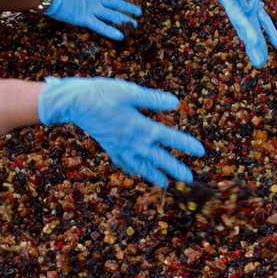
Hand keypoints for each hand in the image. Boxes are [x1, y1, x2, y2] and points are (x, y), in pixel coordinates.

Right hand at [37, 78, 204, 187]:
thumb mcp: (131, 92)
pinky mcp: (109, 146)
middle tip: (189, 180)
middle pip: (158, 158)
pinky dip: (132, 168)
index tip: (201, 152)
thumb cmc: (104, 94)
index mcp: (141, 127)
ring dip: (154, 175)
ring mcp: (120, 147)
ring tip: (165, 184)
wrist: (75, 103)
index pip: (169, 138)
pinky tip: (136, 171)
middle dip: (175, 169)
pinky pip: (124, 162)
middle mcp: (132, 142)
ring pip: (141, 165)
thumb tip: (176, 104)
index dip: (186, 144)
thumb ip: (154, 100)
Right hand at [45, 0, 141, 40]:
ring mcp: (92, 9)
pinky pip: (101, 26)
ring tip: (135, 24)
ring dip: (125, 19)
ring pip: (113, 14)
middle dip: (128, 8)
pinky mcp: (86, 19)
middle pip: (116, 3)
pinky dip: (111, 31)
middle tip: (139, 12)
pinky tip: (120, 36)